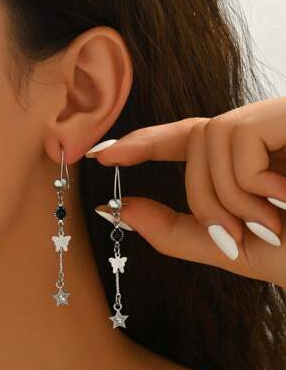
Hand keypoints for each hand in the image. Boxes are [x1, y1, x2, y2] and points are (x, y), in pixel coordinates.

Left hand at [89, 96, 285, 288]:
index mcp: (247, 162)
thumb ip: (174, 231)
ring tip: (271, 222)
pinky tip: (285, 197)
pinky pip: (238, 135)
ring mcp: (275, 121)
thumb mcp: (227, 248)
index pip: (186, 138)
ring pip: (209, 136)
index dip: (144, 141)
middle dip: (202, 197)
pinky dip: (250, 181)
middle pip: (195, 140)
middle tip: (236, 235)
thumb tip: (116, 210)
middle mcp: (261, 135)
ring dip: (228, 195)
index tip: (102, 155)